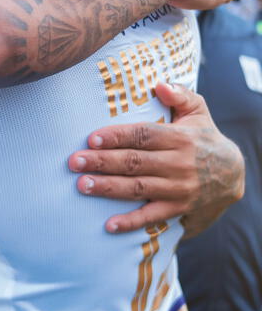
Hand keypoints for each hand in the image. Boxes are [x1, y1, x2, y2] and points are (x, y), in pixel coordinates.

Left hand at [68, 82, 244, 234]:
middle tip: (74, 161)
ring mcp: (178, 189)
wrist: (235, 175)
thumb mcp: (198, 111)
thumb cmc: (205, 138)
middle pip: (135, 162)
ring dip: (108, 187)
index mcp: (179, 138)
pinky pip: (152, 217)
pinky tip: (108, 225)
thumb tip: (159, 85)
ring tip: (82, 185)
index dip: (116, 137)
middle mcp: (178, 164)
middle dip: (102, 162)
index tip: (91, 138)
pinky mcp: (178, 209)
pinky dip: (130, 223)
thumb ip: (180, 95)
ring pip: (138, 188)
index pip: (143, 135)